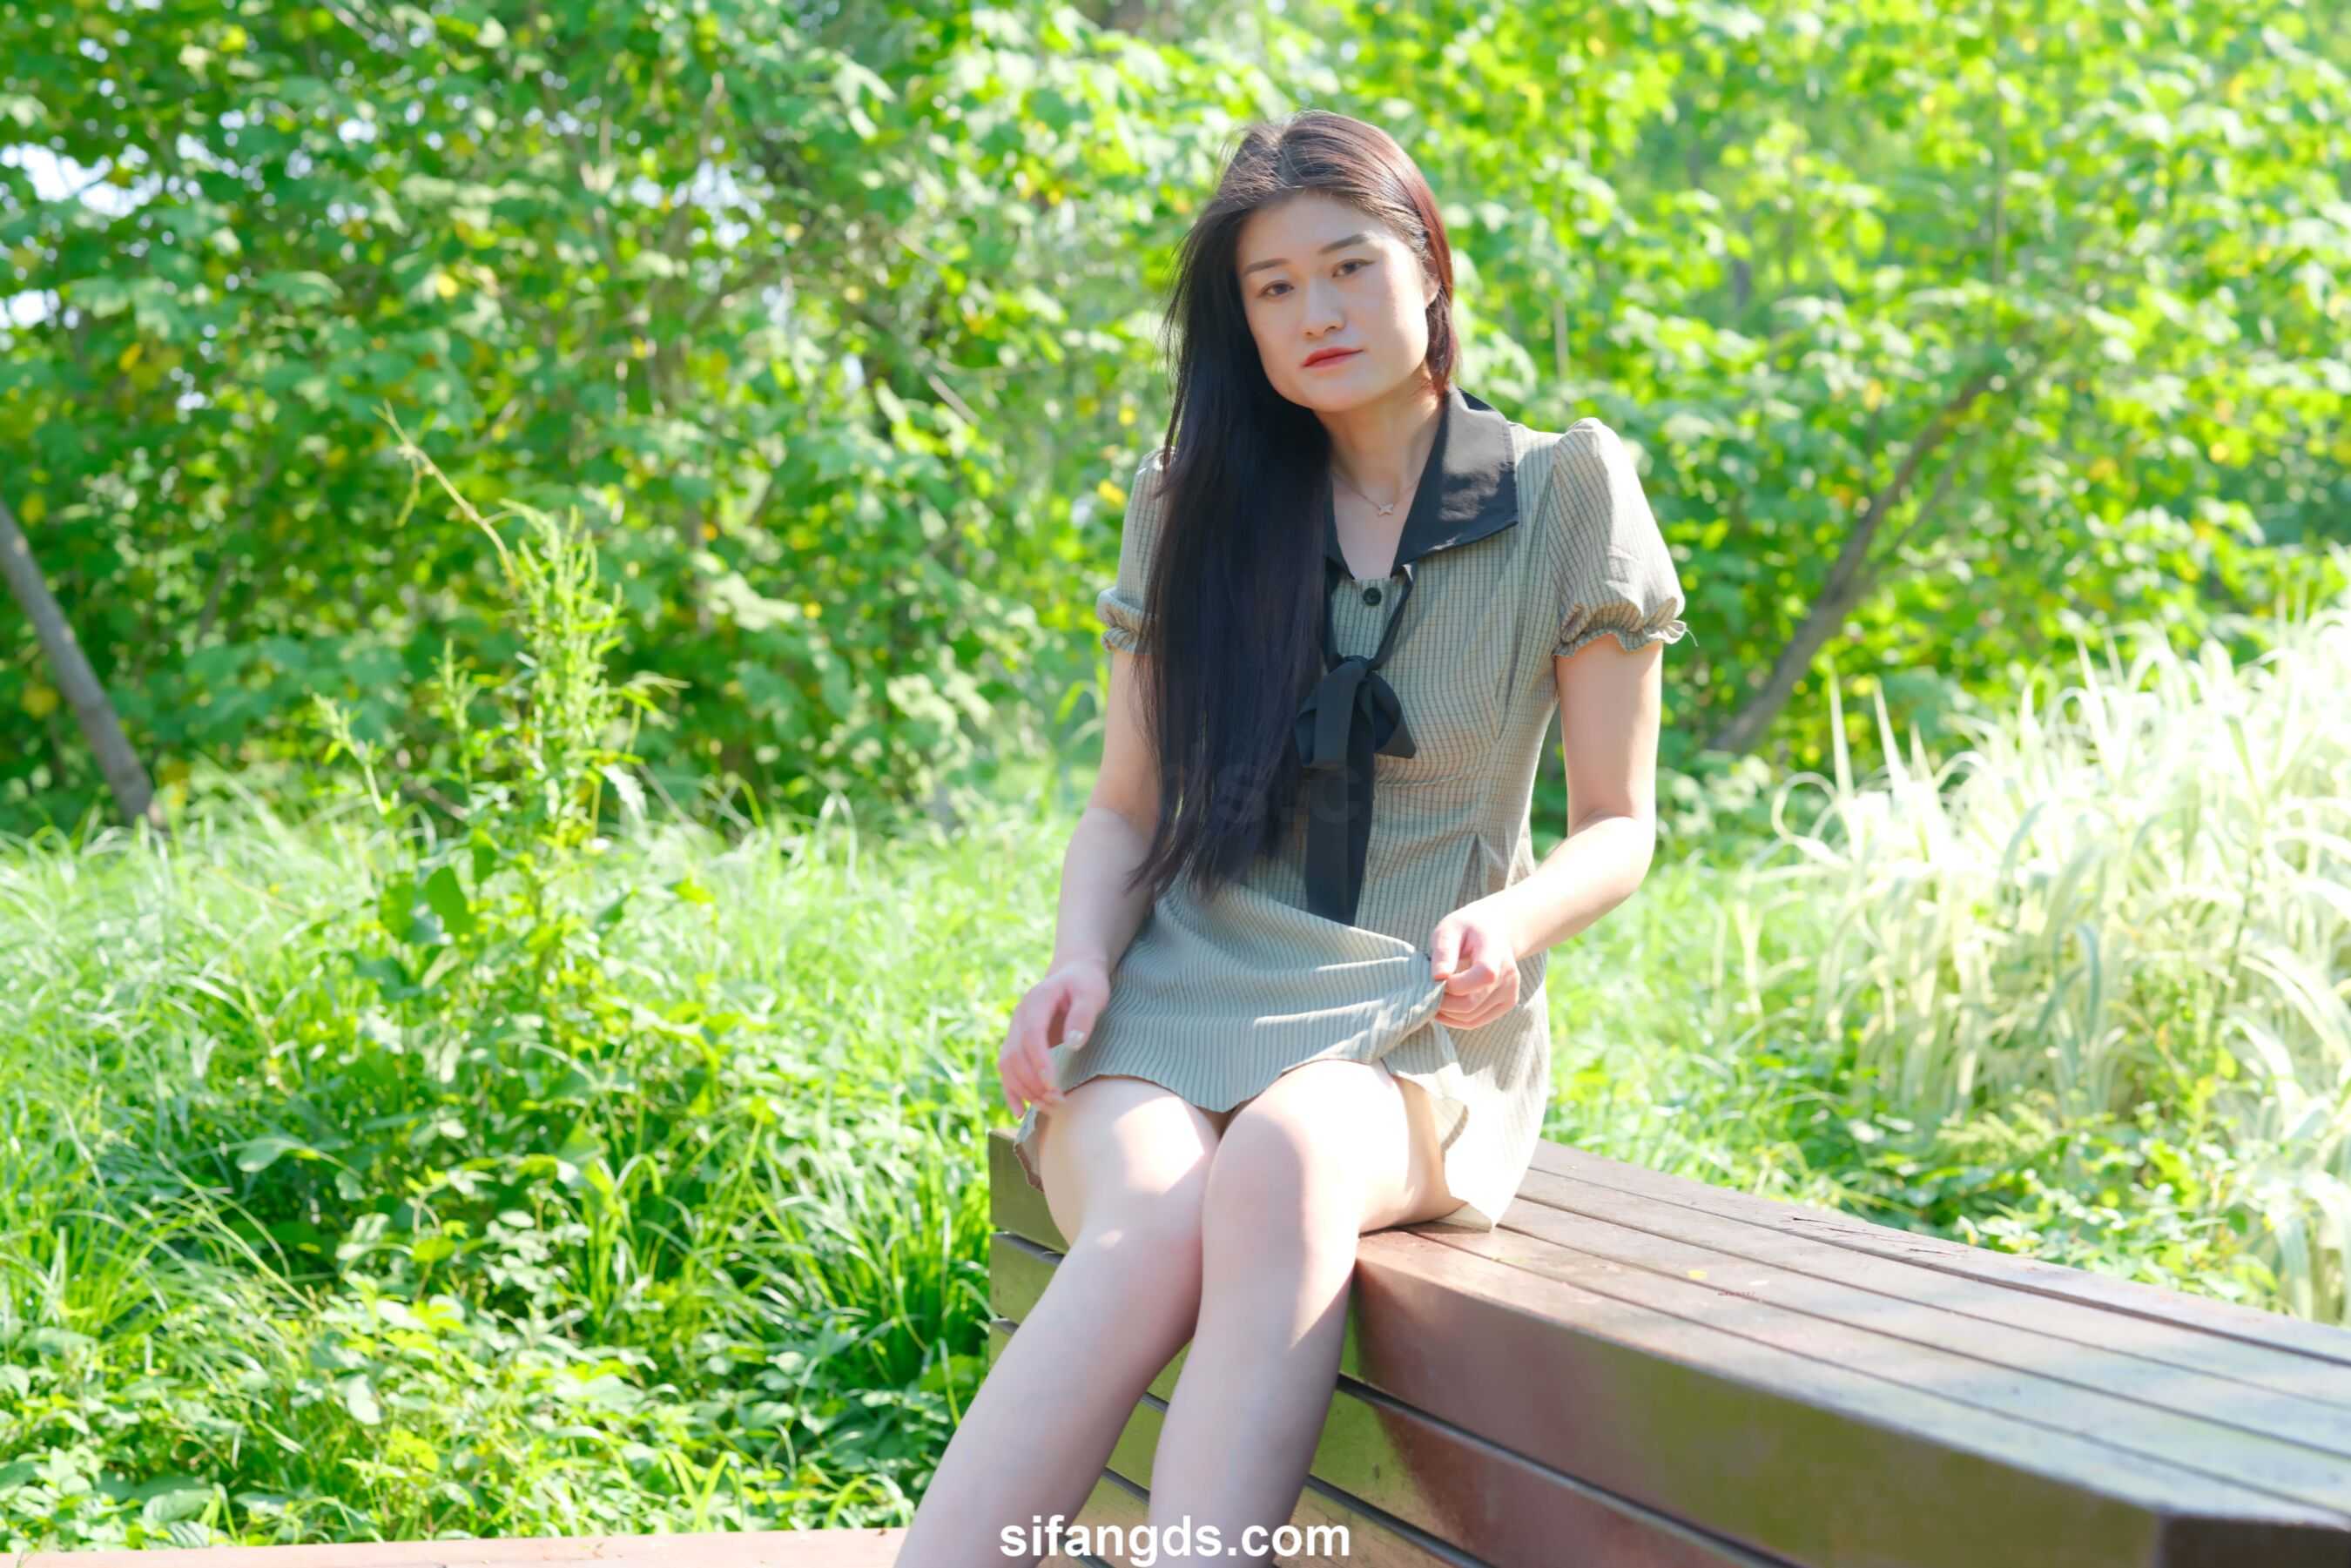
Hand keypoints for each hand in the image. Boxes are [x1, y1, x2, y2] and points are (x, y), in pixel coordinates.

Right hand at [999, 957, 1110, 1115]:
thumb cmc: (1085, 984)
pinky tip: (1021, 1111)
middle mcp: (1019, 1018)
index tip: (1052, 1083)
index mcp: (1036, 1001)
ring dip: (1025, 1090)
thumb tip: (1074, 1044)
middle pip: (1016, 1055)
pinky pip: (1007, 1070)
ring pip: (1008, 1066)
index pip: (1031, 1034)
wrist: (1072, 974)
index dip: (1039, 1061)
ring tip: (1050, 1108)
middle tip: (1059, 1102)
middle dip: (1034, 1082)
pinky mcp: (1017, 1044)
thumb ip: (1083, 1015)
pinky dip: (1012, 1091)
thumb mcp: (1092, 993)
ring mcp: (1015, 1031)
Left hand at [1426, 899, 1520, 1030]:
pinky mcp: (1506, 1004)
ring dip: (1446, 1013)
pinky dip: (1455, 1019)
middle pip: (1471, 1003)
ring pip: (1471, 1018)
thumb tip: (1438, 977)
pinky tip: (1443, 1007)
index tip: (1435, 976)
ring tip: (1433, 997)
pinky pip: (1476, 1021)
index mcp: (1496, 952)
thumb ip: (1444, 951)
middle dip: (1443, 1002)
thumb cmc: (1466, 928)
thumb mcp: (1449, 929)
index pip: (1482, 977)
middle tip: (1426, 991)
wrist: (1495, 931)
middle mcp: (1508, 976)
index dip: (1453, 984)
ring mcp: (1509, 993)